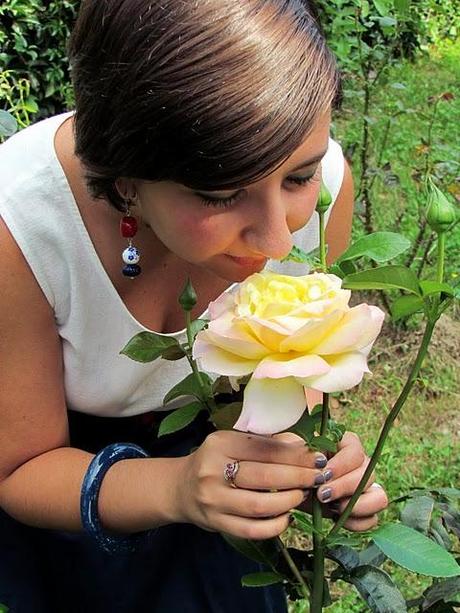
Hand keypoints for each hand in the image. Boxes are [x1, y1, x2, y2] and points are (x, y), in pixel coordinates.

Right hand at [174, 429, 342, 539]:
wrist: (180, 487)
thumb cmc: (215, 460)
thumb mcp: (233, 442)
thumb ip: (265, 442)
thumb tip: (301, 445)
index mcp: (219, 443)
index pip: (264, 448)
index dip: (295, 454)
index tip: (317, 457)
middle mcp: (213, 470)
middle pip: (264, 476)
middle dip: (298, 477)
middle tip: (318, 477)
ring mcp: (213, 500)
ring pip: (259, 505)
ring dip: (289, 501)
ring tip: (303, 495)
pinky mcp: (215, 523)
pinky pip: (251, 530)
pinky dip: (274, 526)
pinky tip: (287, 517)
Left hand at [275, 431, 388, 530]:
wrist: (290, 488)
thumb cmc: (291, 465)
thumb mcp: (290, 453)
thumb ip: (300, 450)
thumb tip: (316, 457)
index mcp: (345, 445)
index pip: (356, 451)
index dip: (342, 464)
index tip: (323, 474)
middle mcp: (360, 465)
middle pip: (368, 475)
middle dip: (344, 487)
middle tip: (321, 494)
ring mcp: (365, 489)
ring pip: (379, 497)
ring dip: (357, 505)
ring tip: (335, 508)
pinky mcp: (362, 510)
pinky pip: (372, 519)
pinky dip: (358, 522)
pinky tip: (337, 520)